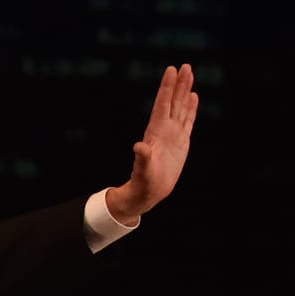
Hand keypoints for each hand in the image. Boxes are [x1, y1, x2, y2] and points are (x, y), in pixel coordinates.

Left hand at [106, 63, 196, 219]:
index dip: (167, 87)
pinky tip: (194, 96)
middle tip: (184, 65)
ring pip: (181, 107)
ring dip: (185, 91)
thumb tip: (138, 147)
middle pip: (173, 101)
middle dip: (178, 83)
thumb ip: (143, 158)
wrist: (149, 191)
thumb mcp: (143, 170)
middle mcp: (164, 129)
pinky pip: (188, 120)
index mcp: (155, 132)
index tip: (171, 69)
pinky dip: (191, 108)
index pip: (162, 104)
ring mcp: (173, 134)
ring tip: (189, 73)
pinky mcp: (182, 141)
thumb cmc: (144, 182)